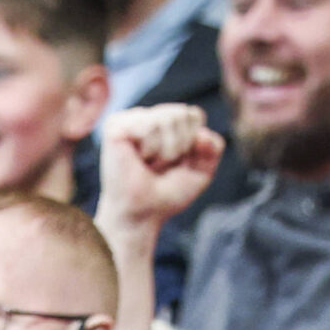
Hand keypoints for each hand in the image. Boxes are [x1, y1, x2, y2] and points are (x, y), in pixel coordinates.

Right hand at [96, 105, 222, 237]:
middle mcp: (146, 117)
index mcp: (164, 123)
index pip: (194, 115)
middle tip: (159, 166)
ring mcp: (129, 120)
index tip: (176, 163)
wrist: (142, 215)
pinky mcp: (115, 127)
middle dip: (179, 146)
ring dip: (164, 151)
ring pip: (167, 118)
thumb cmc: (167, 194)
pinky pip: (149, 125)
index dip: (193, 142)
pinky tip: (137, 159)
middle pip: (182, 113)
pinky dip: (150, 148)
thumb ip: (214, 147)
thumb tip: (202, 135)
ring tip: (148, 164)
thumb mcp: (202, 171)